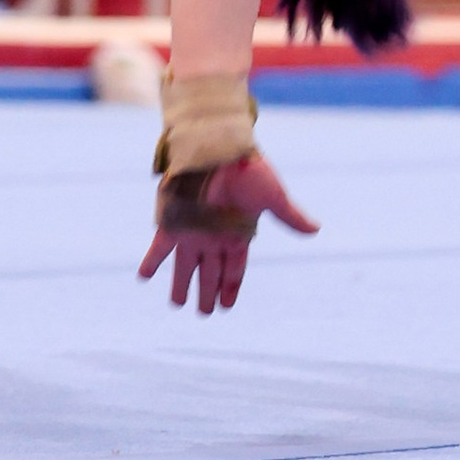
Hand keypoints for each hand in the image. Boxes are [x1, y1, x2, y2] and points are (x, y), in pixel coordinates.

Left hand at [139, 151, 318, 316]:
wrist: (219, 146)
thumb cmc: (248, 170)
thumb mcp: (273, 196)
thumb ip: (290, 216)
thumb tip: (316, 229)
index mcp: (238, 233)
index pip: (234, 268)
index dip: (231, 288)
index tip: (228, 306)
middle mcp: (214, 236)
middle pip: (210, 272)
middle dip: (207, 292)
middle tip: (205, 312)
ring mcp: (192, 230)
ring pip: (185, 266)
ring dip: (181, 285)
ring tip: (178, 304)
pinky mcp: (173, 221)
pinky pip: (160, 248)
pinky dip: (152, 262)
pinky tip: (143, 276)